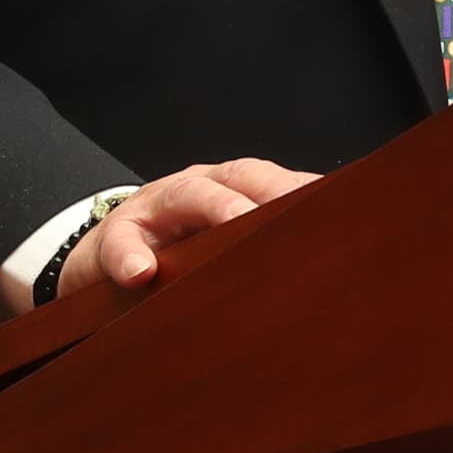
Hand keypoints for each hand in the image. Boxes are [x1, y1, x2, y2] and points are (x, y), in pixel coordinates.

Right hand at [44, 160, 318, 316]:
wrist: (110, 259)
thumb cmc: (180, 256)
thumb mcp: (222, 247)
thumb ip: (265, 249)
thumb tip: (325, 274)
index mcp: (234, 191)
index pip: (277, 182)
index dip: (307, 193)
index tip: (341, 210)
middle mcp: (200, 188)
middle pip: (241, 178)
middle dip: (272, 191)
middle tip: (299, 214)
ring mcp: (157, 206)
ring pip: (189, 194)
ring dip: (216, 206)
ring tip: (237, 221)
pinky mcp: (115, 235)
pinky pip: (121, 242)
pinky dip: (130, 256)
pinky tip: (139, 274)